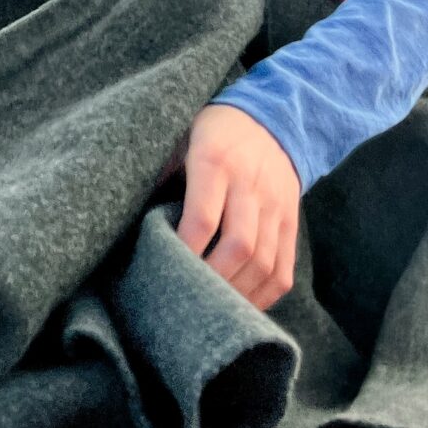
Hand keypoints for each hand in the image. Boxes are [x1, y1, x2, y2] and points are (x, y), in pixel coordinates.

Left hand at [176, 104, 299, 309]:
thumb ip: (163, 174)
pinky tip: (240, 306)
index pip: (204, 218)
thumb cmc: (212, 133)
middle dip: (212, 280)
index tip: (164, 271)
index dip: (185, 251)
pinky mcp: (291, 221)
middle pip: (239, 246)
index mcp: (216, 161)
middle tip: (187, 299)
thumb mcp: (182, 137)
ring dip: (237, 294)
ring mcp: (276, 205)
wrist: (270, 117)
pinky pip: (284, 268)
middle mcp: (251, 185)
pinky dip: (263, 295)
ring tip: (210, 310)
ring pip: (264, 262)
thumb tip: (136, 222)